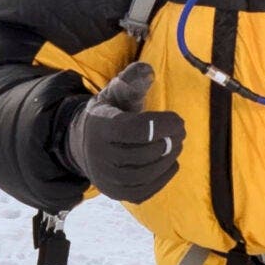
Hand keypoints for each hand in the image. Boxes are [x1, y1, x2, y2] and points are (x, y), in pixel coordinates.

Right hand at [64, 61, 184, 203]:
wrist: (84, 145)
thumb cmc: (108, 115)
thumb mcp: (115, 93)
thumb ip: (132, 81)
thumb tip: (149, 71)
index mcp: (99, 126)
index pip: (136, 129)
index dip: (163, 124)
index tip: (178, 120)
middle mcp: (99, 156)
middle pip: (144, 153)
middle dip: (169, 141)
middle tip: (180, 132)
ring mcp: (107, 179)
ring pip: (145, 173)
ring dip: (169, 159)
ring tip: (176, 145)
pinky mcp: (116, 193)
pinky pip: (145, 190)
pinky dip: (163, 177)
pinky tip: (171, 163)